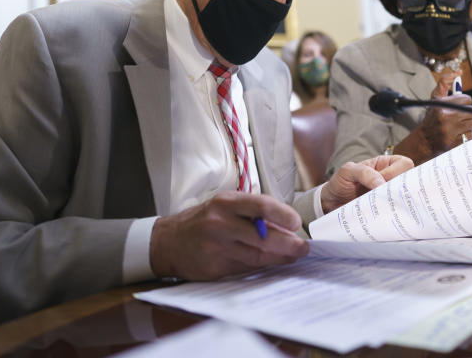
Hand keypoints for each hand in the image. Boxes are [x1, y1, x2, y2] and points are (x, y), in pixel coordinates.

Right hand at [149, 191, 307, 280]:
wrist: (168, 242)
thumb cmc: (203, 220)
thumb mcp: (224, 205)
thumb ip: (252, 212)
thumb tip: (286, 225)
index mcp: (225, 203)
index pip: (260, 206)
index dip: (282, 215)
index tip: (297, 223)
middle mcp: (220, 224)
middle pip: (262, 237)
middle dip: (288, 244)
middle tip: (303, 248)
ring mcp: (216, 248)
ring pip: (257, 256)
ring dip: (280, 258)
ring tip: (293, 256)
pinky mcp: (215, 268)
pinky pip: (246, 268)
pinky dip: (262, 266)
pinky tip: (272, 262)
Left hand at [320, 155, 412, 213]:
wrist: (330, 204)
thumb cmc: (340, 183)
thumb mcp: (348, 171)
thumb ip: (364, 173)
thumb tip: (382, 185)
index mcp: (385, 164)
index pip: (405, 164)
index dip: (397, 173)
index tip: (382, 183)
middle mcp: (391, 179)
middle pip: (410, 182)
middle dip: (399, 190)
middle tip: (384, 198)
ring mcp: (390, 196)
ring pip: (406, 199)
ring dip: (395, 204)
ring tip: (381, 209)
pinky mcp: (387, 211)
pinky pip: (397, 213)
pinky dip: (392, 215)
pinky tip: (382, 218)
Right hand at [409, 72, 471, 156]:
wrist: (424, 140)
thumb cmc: (432, 118)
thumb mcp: (435, 99)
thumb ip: (444, 83)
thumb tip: (458, 73)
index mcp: (441, 105)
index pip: (467, 99)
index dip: (464, 102)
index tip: (460, 105)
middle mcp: (446, 118)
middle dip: (467, 114)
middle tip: (459, 117)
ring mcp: (451, 132)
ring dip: (467, 125)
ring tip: (457, 126)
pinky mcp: (455, 143)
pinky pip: (470, 135)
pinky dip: (465, 135)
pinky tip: (456, 135)